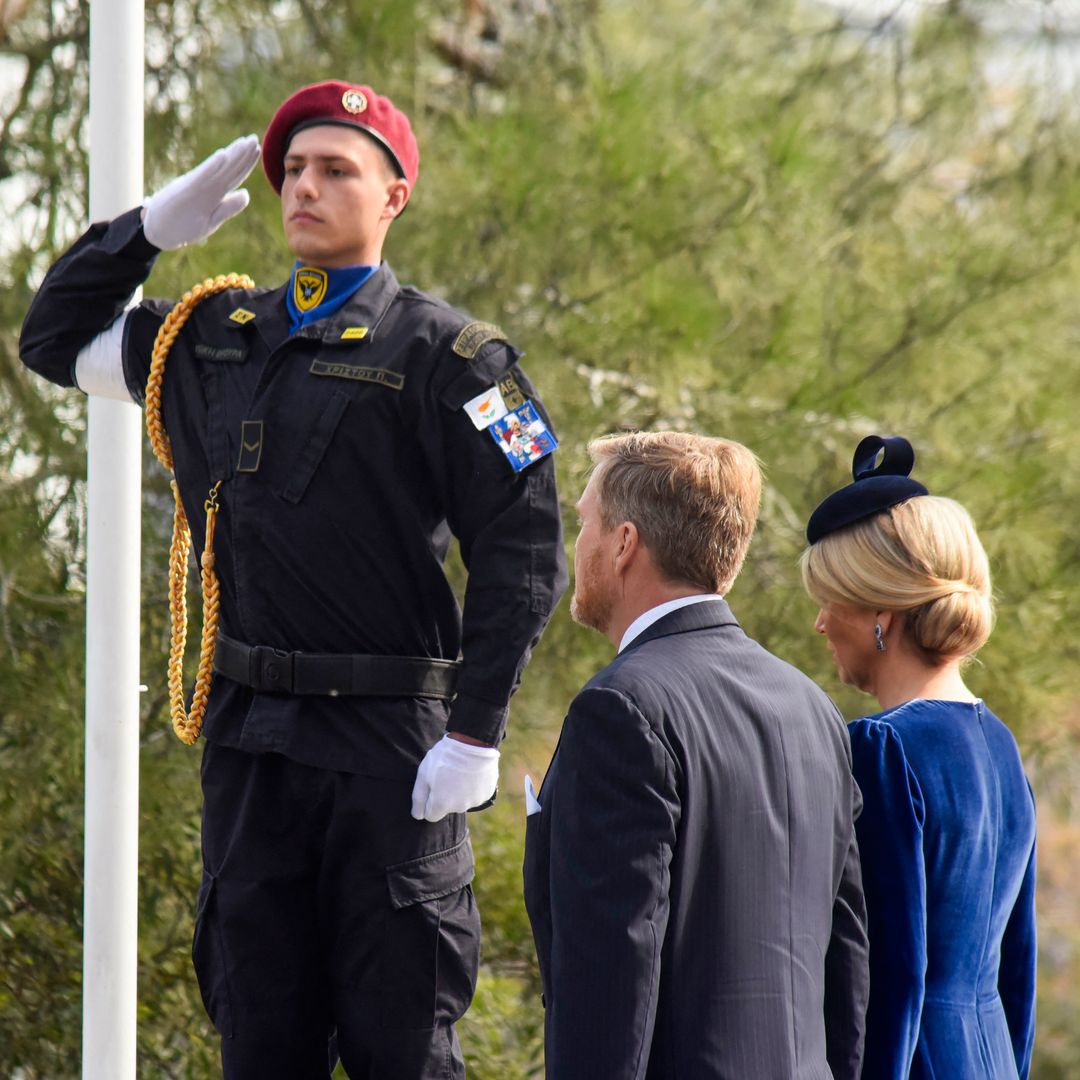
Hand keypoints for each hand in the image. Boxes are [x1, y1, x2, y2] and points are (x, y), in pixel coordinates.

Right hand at [142, 134, 260, 250]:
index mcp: (214, 194)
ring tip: (244, 141)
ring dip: (232, 155)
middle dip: (242, 154)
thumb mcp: (211, 219)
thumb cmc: (183, 224)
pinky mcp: (186, 190)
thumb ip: (228, 207)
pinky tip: (222, 155)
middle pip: (229, 169)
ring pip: (218, 170)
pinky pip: (202, 177)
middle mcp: (207, 187)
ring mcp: (197, 187)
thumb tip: (246, 194)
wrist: (159, 232)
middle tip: (254, 137)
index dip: (246, 163)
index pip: (234, 176)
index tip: (257, 148)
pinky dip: (212, 166)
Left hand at [411, 734, 499, 821]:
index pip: (430, 815)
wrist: (473, 743)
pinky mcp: (487, 794)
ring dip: (460, 791)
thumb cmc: (444, 757)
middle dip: (445, 796)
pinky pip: (476, 794)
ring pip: (462, 801)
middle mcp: (459, 808)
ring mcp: (475, 801)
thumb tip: (418, 815)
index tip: (432, 785)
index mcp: (441, 804)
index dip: (429, 801)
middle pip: (447, 807)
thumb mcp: (423, 774)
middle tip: (446, 775)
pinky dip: (473, 787)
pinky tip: (472, 773)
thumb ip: (419, 798)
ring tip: (460, 772)